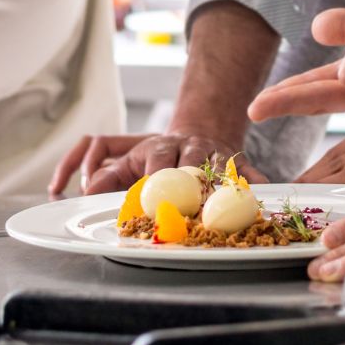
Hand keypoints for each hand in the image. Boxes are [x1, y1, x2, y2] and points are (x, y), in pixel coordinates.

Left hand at [50, 132, 266, 195]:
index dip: (156, 184)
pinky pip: (249, 171)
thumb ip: (108, 177)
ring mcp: (216, 152)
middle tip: (188, 213)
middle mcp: (190, 147)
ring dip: (221, 189)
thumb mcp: (131, 161)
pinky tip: (261, 195)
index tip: (152, 206)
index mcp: (160, 147)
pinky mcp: (238, 160)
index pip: (157, 163)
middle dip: (190, 188)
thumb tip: (84, 191)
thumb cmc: (159, 156)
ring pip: (220, 169)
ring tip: (221, 212)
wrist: (198, 131)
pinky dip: (254, 183)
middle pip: (191, 165)